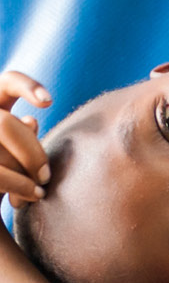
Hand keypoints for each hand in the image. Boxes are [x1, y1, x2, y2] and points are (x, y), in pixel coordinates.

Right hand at [0, 70, 51, 208]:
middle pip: (5, 125)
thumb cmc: (10, 180)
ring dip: (21, 174)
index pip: (6, 82)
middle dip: (31, 153)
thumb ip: (21, 136)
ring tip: (37, 193)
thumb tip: (30, 121)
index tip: (49, 103)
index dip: (25, 86)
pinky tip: (24, 200)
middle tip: (46, 177)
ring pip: (0, 150)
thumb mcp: (17, 156)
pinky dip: (16, 185)